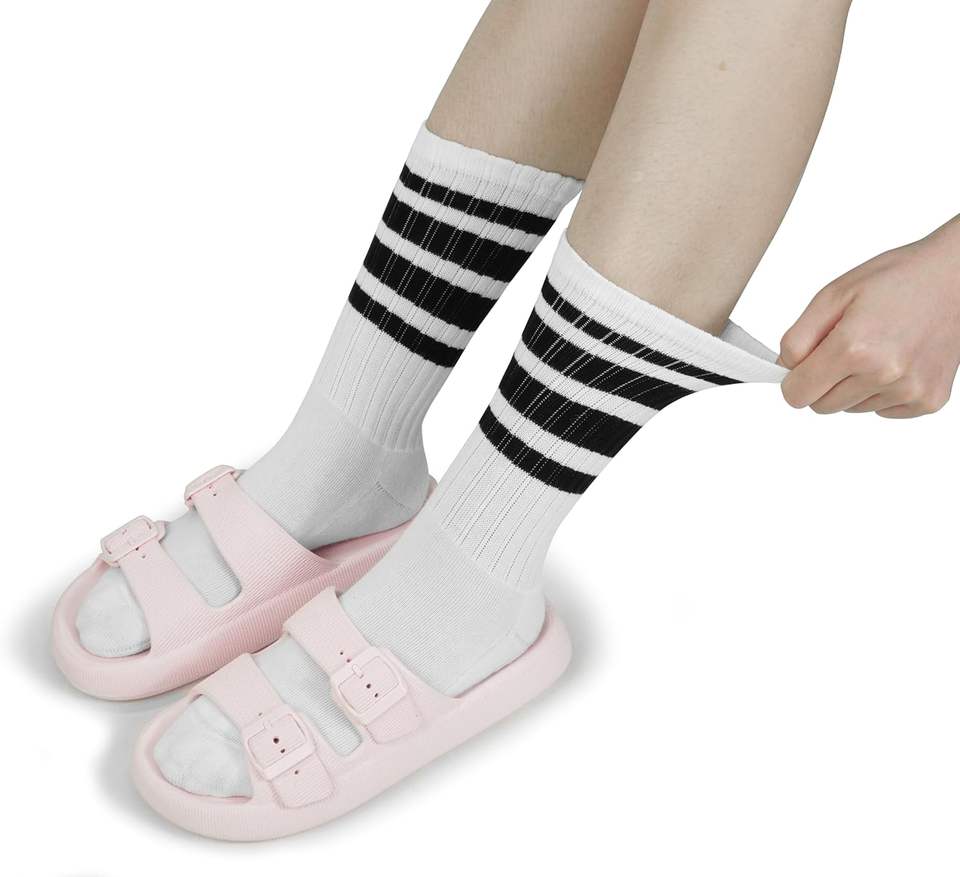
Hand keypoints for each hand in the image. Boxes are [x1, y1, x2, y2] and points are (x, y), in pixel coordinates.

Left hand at [779, 217, 959, 417]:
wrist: (957, 276)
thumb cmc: (897, 279)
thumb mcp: (833, 295)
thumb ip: (798, 338)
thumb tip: (783, 369)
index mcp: (854, 348)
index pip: (797, 395)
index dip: (794, 379)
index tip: (803, 365)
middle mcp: (884, 375)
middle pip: (821, 406)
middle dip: (822, 381)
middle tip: (844, 348)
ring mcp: (909, 391)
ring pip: (851, 408)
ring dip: (853, 386)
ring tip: (876, 348)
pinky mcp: (928, 400)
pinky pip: (881, 410)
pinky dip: (880, 391)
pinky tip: (896, 359)